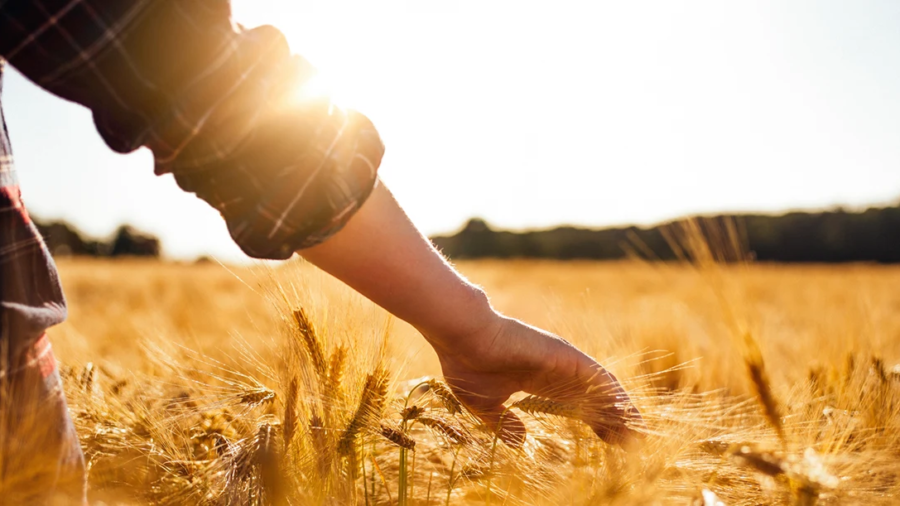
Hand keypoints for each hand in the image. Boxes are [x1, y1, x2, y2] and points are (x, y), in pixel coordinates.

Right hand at [431, 314, 644, 446]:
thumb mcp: (485, 405)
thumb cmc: (467, 364)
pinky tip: (627, 413)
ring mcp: (562, 361)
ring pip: (601, 388)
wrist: (463, 336)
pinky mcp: (564, 355)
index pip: (576, 405)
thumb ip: (504, 423)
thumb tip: (522, 442)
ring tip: (638, 433)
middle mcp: (556, 370)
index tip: (610, 442)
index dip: (594, 423)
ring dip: (620, 410)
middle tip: (633, 444)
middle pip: (594, 398)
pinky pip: (597, 377)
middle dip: (614, 420)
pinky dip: (614, 395)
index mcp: (539, 380)